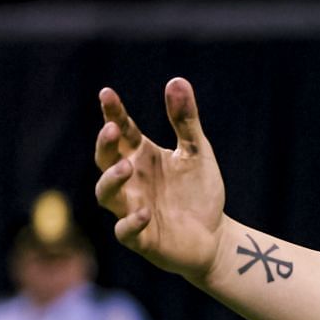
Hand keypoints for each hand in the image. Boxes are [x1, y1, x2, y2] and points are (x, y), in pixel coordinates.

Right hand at [94, 78, 227, 281]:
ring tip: (127, 167)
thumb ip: (185, 120)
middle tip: (111, 129)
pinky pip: (125, 232)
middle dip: (104, 145)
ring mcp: (131, 209)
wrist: (215, 236)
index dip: (112, 113)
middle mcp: (131, 181)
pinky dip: (131, 222)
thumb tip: (176, 80)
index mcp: (141, 157)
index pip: (120, 132)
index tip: (107, 93)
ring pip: (106, 194)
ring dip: (112, 180)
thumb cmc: (199, 192)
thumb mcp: (196, 152)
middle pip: (105, 160)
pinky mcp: (141, 238)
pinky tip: (145, 212)